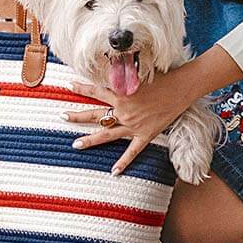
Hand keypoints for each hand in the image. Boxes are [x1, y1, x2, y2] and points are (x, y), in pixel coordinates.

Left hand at [64, 69, 194, 175]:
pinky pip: (132, 151)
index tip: (69, 84)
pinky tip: (114, 172)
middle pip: (95, 114)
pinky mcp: (145, 135)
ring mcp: (133, 125)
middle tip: (62, 116)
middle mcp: (123, 111)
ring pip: (107, 134)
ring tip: (75, 145)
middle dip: (77, 116)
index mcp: (121, 94)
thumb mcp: (139, 73)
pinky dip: (123, 162)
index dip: (81, 87)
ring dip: (90, 140)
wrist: (180, 88)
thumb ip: (123, 76)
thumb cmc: (161, 77)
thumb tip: (111, 70)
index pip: (95, 90)